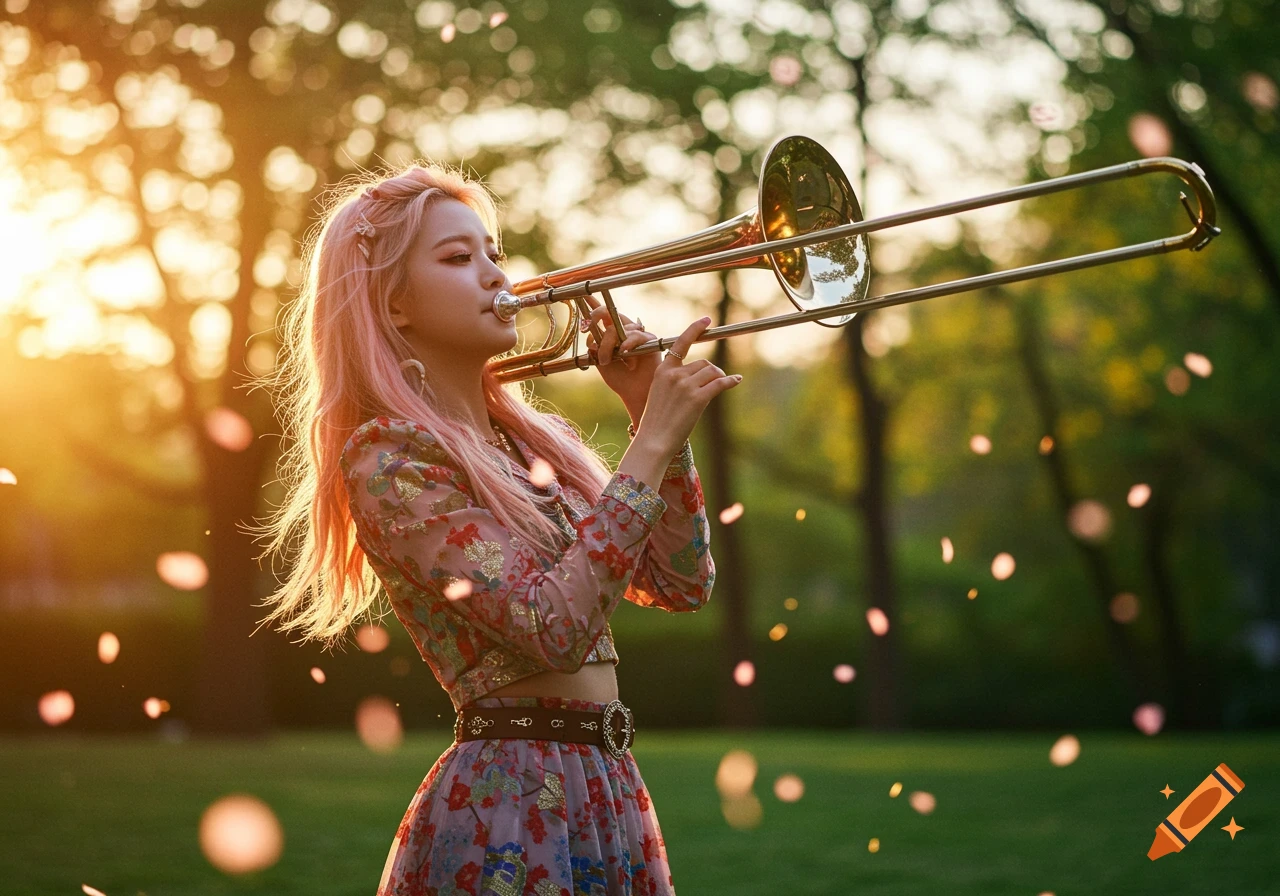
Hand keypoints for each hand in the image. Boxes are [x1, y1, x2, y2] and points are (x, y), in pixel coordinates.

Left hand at [582, 297, 660, 418]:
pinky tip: (624, 353)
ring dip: (607, 345)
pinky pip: (635, 336)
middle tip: (586, 327)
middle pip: (609, 313)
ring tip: (606, 361)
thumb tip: (591, 340)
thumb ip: (595, 350)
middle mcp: (624, 330)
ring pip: (617, 329)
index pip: (602, 314)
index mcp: (611, 333)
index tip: (583, 295)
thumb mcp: (601, 363)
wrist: (635, 394)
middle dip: (595, 316)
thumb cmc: (620, 379)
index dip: (593, 303)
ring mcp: (636, 333)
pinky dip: (627, 344)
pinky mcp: (649, 340)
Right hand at [631, 316, 740, 456]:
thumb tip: (701, 373)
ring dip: (720, 378)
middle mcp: (674, 374)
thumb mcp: (660, 394)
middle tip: (715, 382)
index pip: (680, 343)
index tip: (706, 320)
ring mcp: (686, 386)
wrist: (654, 440)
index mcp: (663, 371)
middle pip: (704, 363)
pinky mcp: (698, 398)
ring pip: (713, 372)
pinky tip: (736, 381)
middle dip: (712, 372)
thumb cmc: (657, 421)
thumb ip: (675, 380)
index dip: (694, 329)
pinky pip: (720, 383)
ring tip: (719, 386)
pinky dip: (730, 381)